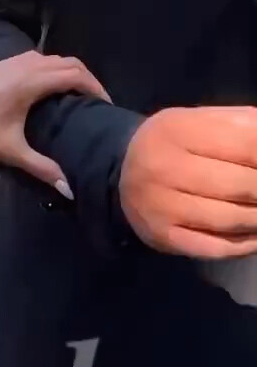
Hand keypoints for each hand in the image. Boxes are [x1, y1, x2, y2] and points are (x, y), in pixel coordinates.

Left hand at [0, 52, 108, 194]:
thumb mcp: (13, 151)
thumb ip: (43, 168)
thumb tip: (69, 190)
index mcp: (31, 82)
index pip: (74, 75)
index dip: (94, 86)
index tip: (105, 103)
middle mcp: (25, 65)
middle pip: (67, 62)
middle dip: (86, 78)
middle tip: (96, 99)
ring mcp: (12, 60)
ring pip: (51, 58)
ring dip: (68, 71)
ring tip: (77, 93)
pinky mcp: (2, 63)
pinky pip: (36, 58)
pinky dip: (51, 68)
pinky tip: (50, 87)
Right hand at [118, 106, 256, 257]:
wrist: (122, 170)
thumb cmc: (177, 142)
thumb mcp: (204, 119)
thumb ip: (246, 126)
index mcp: (178, 129)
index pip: (246, 145)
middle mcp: (164, 167)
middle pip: (241, 185)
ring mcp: (162, 206)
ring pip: (231, 220)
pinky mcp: (163, 237)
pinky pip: (216, 247)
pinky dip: (245, 244)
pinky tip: (256, 236)